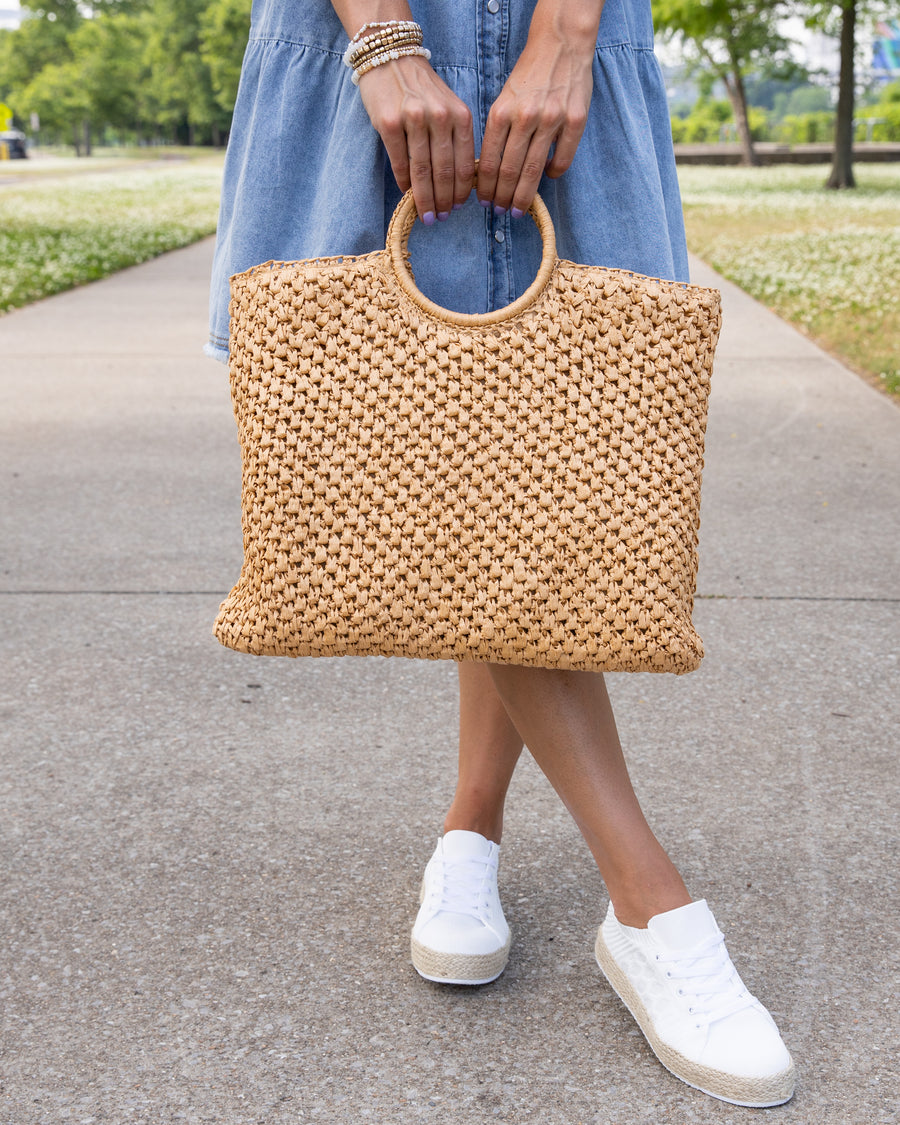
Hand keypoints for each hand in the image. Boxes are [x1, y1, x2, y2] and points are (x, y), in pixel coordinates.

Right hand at [358, 55, 475, 222]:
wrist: (390, 56)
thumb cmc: (422, 87)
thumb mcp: (448, 106)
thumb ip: (455, 137)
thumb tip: (458, 181)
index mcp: (459, 115)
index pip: (464, 163)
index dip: (462, 191)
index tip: (458, 208)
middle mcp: (439, 117)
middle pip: (444, 172)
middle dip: (444, 201)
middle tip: (441, 219)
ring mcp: (413, 119)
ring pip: (422, 171)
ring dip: (424, 198)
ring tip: (427, 215)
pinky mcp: (388, 123)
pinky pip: (399, 161)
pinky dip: (404, 181)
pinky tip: (406, 193)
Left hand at [477, 12, 597, 213]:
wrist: (560, 45)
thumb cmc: (529, 75)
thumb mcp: (504, 99)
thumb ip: (498, 131)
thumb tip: (489, 171)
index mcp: (502, 111)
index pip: (489, 161)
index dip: (485, 187)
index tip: (484, 201)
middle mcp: (525, 116)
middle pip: (510, 171)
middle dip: (502, 198)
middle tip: (501, 212)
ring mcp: (552, 119)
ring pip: (534, 171)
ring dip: (524, 196)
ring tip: (518, 209)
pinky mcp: (575, 121)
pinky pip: (562, 161)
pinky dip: (553, 174)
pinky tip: (547, 176)